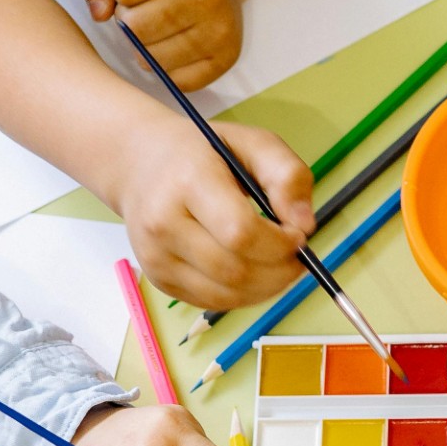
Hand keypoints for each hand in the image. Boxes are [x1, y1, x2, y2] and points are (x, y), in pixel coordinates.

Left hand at [72, 0, 243, 89]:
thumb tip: (98, 13)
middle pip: (136, 28)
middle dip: (129, 18)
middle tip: (145, 3)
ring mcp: (221, 29)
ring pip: (152, 59)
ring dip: (144, 44)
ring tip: (159, 20)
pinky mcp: (226, 58)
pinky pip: (174, 80)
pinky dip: (165, 65)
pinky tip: (173, 40)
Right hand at [115, 106, 314, 312]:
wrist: (141, 165)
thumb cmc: (203, 153)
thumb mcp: (252, 143)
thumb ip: (287, 175)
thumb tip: (305, 225)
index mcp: (188, 181)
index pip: (240, 233)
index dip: (279, 244)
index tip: (298, 236)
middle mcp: (163, 223)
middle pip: (234, 271)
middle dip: (278, 272)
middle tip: (296, 258)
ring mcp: (156, 257)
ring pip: (225, 296)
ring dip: (265, 289)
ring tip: (280, 267)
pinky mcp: (158, 280)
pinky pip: (212, 302)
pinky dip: (243, 296)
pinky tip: (254, 274)